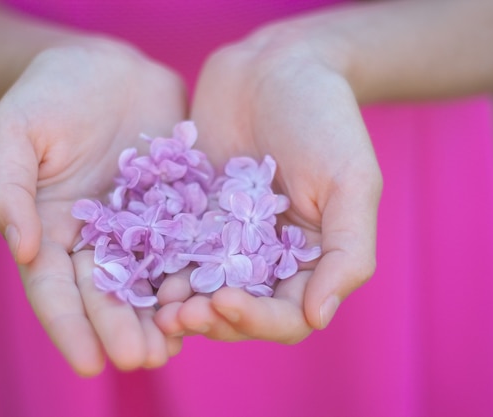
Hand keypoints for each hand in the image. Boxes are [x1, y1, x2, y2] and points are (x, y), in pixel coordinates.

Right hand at [0, 41, 186, 375]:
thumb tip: (18, 247)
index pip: (54, 288)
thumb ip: (8, 187)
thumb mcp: (15, 131)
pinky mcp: (175, 211)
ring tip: (176, 346)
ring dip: (160, 316)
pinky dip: (194, 275)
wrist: (106, 70)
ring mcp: (138, 228)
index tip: (88, 362)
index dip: (70, 326)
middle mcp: (95, 241)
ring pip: (148, 280)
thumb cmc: (49, 95)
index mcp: (50, 231)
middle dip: (121, 329)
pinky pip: (186, 246)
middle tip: (142, 360)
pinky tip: (209, 299)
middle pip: (105, 294)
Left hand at [155, 24, 381, 342]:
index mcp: (309, 260)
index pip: (287, 316)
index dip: (257, 320)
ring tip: (156, 306)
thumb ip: (346, 252)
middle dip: (210, 319)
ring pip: (203, 289)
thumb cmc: (325, 120)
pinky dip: (161, 267)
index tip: (223, 301)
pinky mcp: (195, 216)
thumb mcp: (351, 183)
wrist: (275, 68)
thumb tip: (321, 317)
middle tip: (178, 315)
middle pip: (239, 311)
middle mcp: (267, 258)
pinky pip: (176, 251)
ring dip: (181, 305)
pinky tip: (141, 270)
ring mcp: (228, 239)